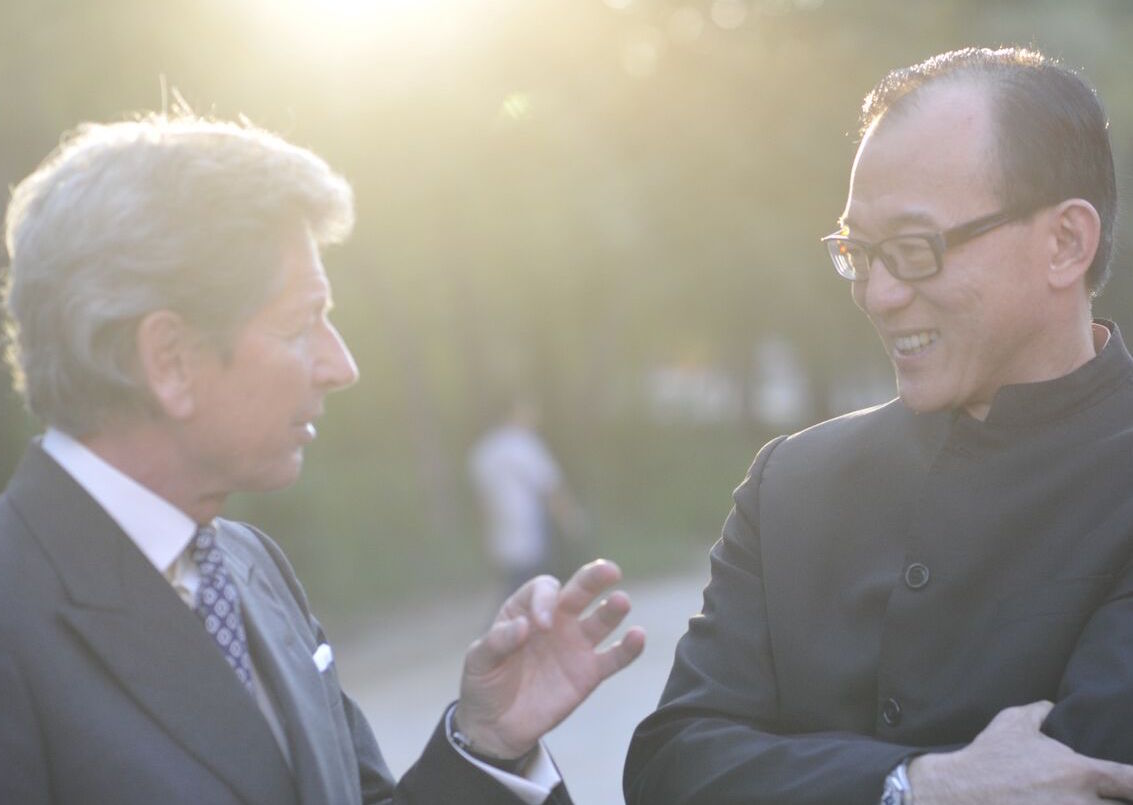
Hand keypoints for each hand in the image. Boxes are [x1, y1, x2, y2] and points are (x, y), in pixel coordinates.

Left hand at [453, 559, 645, 758]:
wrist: (496, 727)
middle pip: (579, 591)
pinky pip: (614, 657)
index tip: (539, 626)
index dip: (544, 601)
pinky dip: (628, 648)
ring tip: (621, 601)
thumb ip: (497, 642)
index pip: (544, 589)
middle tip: (609, 570)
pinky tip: (638, 636)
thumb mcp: (479, 662)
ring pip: (601, 620)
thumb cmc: (484, 685)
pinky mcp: (588, 673)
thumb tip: (524, 627)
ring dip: (613, 609)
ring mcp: (574, 645)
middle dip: (594, 578)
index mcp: (525, 610)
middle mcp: (556, 621)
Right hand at [909, 701, 1132, 803]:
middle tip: (1106, 795)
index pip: (1132, 781)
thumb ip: (1041, 712)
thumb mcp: (1013, 723)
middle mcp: (1080, 804)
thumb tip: (1051, 706)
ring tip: (1076, 800)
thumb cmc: (988, 758)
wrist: (959, 792)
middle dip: (1118, 801)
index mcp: (1080, 774)